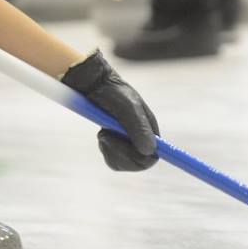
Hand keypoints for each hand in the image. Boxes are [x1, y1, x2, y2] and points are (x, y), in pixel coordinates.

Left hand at [60, 51, 159, 170]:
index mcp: (150, 129)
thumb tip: (149, 151)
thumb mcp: (127, 108)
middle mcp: (142, 138)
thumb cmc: (113, 93)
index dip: (141, 160)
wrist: (95, 85)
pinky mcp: (115, 144)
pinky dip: (106, 150)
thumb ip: (138, 128)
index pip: (153, 156)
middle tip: (104, 136)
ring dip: (111, 151)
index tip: (124, 152)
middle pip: (138, 163)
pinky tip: (102, 135)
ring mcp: (128, 142)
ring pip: (124, 163)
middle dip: (121, 154)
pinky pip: (113, 159)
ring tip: (103, 133)